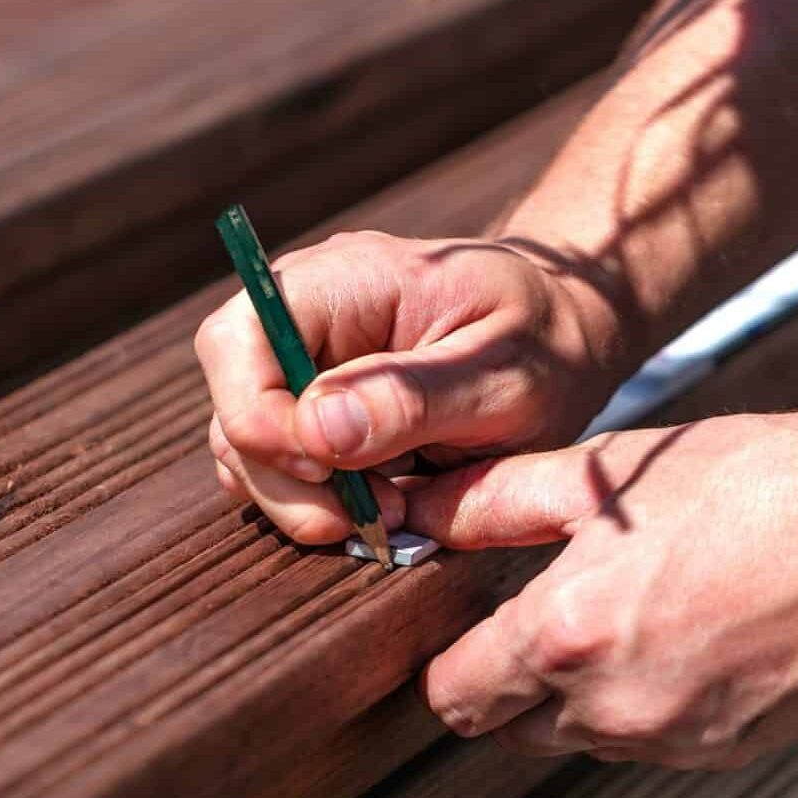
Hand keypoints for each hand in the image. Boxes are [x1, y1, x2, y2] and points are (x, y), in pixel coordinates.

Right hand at [196, 230, 633, 545]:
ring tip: (390, 511)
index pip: (234, 342)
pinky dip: (320, 504)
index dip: (260, 419)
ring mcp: (302, 366)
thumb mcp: (507, 372)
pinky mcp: (315, 412)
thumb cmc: (546, 342)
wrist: (567, 337)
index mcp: (339, 279)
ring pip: (245, 451)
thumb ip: (415, 398)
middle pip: (230, 408)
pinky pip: (281, 468)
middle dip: (284, 481)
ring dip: (303, 502)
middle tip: (368, 518)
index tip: (332, 473)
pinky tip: (384, 505)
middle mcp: (301, 317)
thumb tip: (316, 430)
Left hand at [410, 408, 797, 768]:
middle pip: (511, 726)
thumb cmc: (756, 482)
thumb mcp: (609, 471)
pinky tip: (685, 623)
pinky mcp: (729, 749)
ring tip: (627, 599)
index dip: (449, 655)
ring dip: (581, 686)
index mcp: (564, 636)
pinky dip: (646, 695)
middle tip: (542, 599)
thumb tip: (421, 512)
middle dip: (510, 676)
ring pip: (583, 734)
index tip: (466, 612)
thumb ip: (499, 501)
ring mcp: (674, 739)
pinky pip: (651, 736)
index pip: (453, 696)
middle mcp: (611, 708)